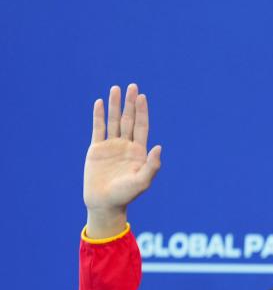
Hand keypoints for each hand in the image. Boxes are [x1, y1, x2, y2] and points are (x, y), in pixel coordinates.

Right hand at [83, 84, 162, 237]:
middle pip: (128, 120)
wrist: (105, 203)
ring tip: (115, 88)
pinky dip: (98, 115)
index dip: (142, 112)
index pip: (141, 127)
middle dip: (130, 103)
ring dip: (114, 105)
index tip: (142, 96)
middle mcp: (126, 146)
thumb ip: (152, 165)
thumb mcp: (142, 182)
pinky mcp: (96, 149)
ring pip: (113, 121)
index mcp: (139, 152)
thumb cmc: (126, 195)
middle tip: (132, 86)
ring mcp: (111, 146)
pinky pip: (98, 128)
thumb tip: (159, 147)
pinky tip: (99, 102)